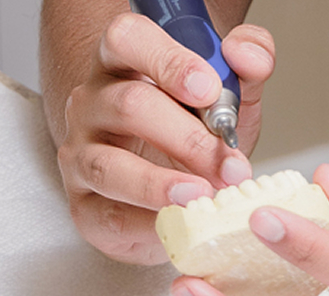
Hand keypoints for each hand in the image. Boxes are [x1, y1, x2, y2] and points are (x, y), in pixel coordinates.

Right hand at [53, 13, 273, 263]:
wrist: (172, 197)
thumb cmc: (190, 140)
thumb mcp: (228, 100)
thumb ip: (247, 68)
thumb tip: (247, 55)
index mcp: (123, 65)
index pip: (127, 39)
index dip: (167, 61)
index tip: (208, 88)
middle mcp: (92, 105)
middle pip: (128, 105)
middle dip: (187, 137)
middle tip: (228, 164)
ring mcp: (80, 155)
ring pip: (109, 165)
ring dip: (160, 184)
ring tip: (199, 195)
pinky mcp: (84, 207)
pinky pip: (110, 215)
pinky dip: (150, 223)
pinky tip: (179, 222)